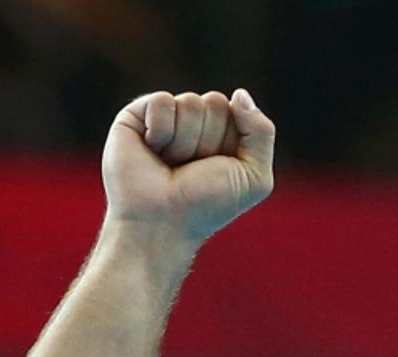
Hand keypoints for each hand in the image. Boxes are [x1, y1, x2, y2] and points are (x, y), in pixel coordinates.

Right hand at [101, 89, 275, 244]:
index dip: (231, 140)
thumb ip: (261, 132)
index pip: (237, 108)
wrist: (163, 222)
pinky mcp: (136, 116)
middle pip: (215, 101)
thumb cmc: (208, 204)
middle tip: (192, 167)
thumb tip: (240, 93)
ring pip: (190, 102)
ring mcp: (166, 118)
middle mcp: (195, 123)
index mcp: (224, 133)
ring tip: (171, 163)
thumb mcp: (254, 176)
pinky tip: (152, 150)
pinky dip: (162, 130)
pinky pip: (162, 101)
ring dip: (185, 141)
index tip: (217, 167)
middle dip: (208, 139)